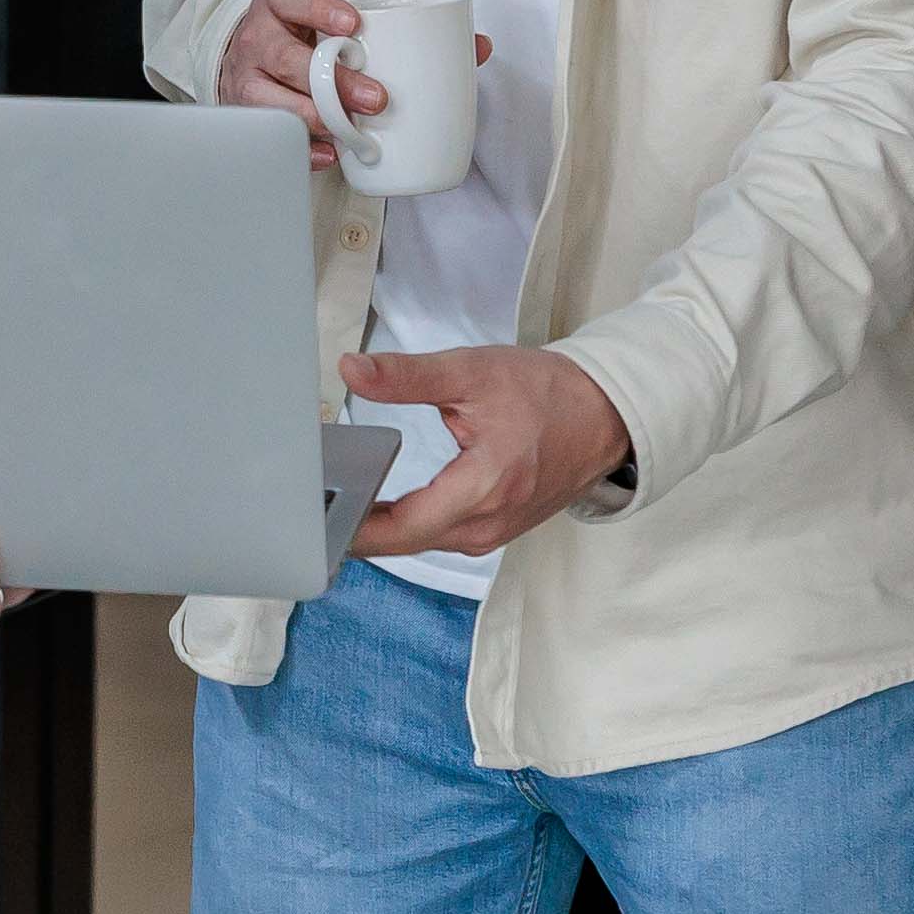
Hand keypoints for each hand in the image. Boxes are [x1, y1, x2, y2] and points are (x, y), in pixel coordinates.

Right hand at [214, 0, 489, 169]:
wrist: (252, 53)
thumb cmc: (310, 36)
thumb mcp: (342, 20)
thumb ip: (404, 29)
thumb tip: (478, 47)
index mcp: (284, 3)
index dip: (319, 9)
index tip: (353, 26)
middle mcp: (259, 37)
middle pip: (287, 57)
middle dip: (333, 81)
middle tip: (377, 99)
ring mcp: (247, 76)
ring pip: (272, 99)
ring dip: (316, 118)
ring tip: (352, 132)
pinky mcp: (245, 112)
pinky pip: (269, 135)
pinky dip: (302, 148)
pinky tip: (329, 155)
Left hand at [339, 345, 629, 559]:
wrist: (605, 415)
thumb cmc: (548, 393)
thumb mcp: (473, 372)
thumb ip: (407, 376)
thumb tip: (352, 371)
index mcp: (485, 487)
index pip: (401, 527)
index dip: (352, 525)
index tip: (312, 511)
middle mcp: (487, 523)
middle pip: (402, 541)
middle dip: (355, 525)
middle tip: (307, 503)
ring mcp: (492, 534)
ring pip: (418, 542)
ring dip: (379, 526)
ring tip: (334, 500)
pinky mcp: (494, 531)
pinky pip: (437, 536)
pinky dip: (406, 523)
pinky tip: (379, 503)